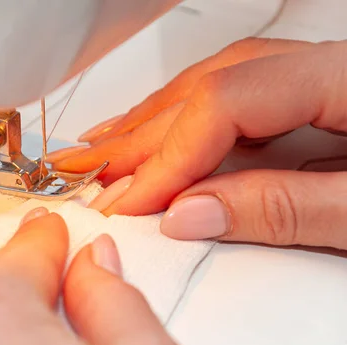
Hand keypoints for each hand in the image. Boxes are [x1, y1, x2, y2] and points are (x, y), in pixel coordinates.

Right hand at [48, 37, 346, 249]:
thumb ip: (283, 210)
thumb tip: (189, 213)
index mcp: (344, 76)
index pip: (223, 102)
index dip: (167, 155)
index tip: (132, 202)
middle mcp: (321, 66)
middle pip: (206, 88)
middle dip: (139, 141)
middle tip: (87, 178)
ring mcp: (312, 78)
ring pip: (210, 86)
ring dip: (150, 124)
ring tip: (99, 151)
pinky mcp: (308, 98)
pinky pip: (227, 98)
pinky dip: (181, 122)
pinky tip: (154, 134)